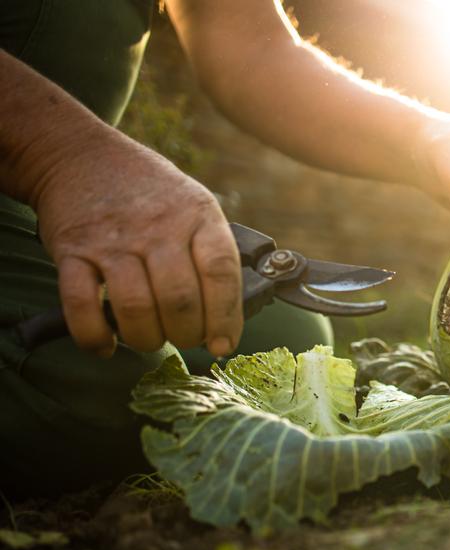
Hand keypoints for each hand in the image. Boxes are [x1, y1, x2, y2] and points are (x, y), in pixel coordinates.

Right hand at [34, 132, 241, 357]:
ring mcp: (112, 239)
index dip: (225, 316)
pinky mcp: (72, 250)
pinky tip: (105, 346)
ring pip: (135, 307)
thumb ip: (211, 252)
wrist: (80, 154)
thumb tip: (227, 318)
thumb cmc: (149, 192)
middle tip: (185, 339)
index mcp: (197, 215)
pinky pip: (81, 304)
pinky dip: (93, 335)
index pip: (221, 271)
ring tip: (149, 339)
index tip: (224, 344)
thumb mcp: (194, 205)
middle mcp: (157, 226)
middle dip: (186, 334)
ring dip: (145, 338)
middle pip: (179, 298)